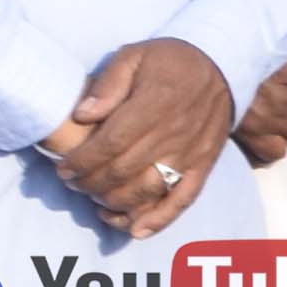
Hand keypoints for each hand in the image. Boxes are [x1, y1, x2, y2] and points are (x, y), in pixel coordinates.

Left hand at [51, 38, 235, 239]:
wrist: (223, 65)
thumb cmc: (170, 60)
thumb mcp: (134, 56)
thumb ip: (108, 84)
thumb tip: (82, 115)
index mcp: (155, 103)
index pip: (111, 142)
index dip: (83, 161)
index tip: (63, 168)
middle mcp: (174, 133)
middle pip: (124, 171)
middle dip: (90, 183)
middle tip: (73, 183)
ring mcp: (191, 153)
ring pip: (148, 190)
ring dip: (116, 203)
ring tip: (96, 200)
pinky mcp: (204, 166)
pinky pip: (182, 199)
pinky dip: (159, 219)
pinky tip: (134, 230)